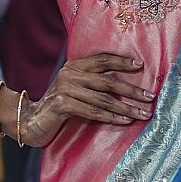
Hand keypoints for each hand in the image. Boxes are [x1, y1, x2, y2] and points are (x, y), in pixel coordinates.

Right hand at [20, 53, 154, 147]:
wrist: (30, 120)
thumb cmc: (58, 106)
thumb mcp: (74, 88)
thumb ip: (91, 82)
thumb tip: (123, 83)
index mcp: (74, 66)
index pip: (103, 59)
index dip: (122, 62)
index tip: (141, 66)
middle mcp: (70, 74)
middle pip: (108, 80)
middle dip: (132, 89)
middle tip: (150, 96)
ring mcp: (65, 88)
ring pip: (103, 99)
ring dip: (126, 108)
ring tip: (143, 113)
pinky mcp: (62, 104)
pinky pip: (93, 111)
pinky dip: (111, 117)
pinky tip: (125, 121)